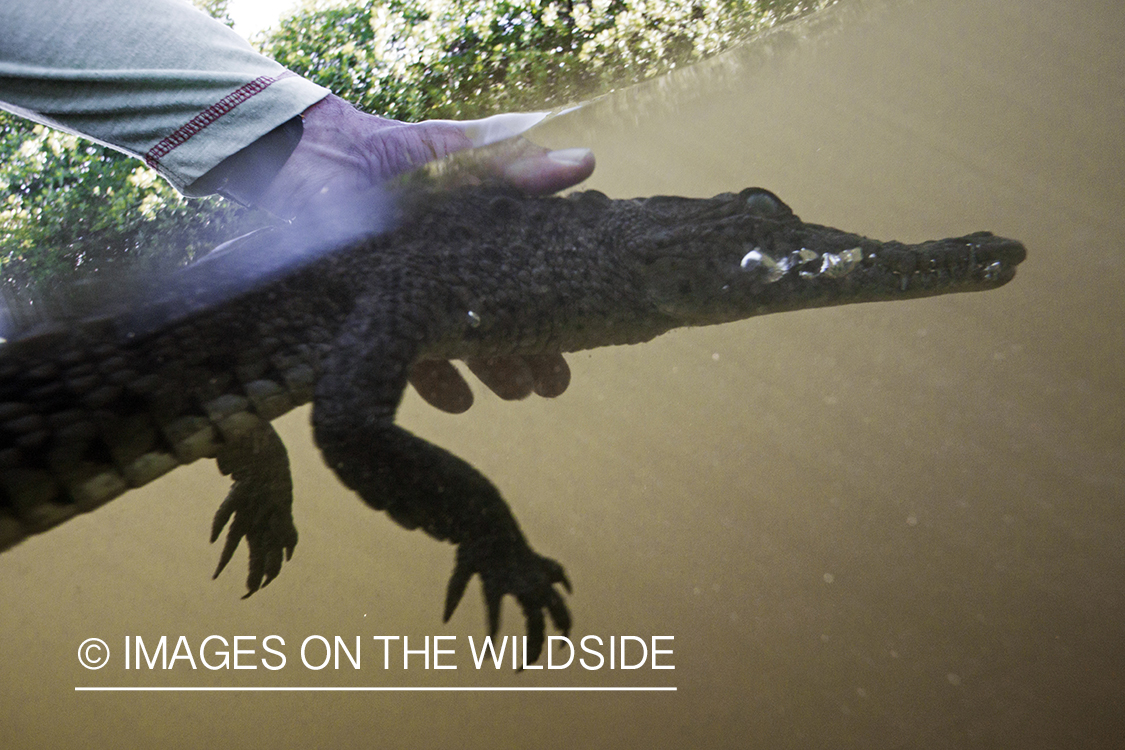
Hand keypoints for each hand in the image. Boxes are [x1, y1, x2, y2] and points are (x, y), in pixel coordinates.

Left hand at [257, 95, 592, 412]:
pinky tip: (458, 399)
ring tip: (516, 392)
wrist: (275, 162)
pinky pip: (407, 354)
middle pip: (494, 306)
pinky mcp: (364, 319)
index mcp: (461, 222)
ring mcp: (401, 291)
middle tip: (552, 382)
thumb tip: (584, 162)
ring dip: (491, 365)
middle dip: (528, 344)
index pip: (521, 261)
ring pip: (458, 335)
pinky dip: (435, 377)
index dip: (552, 294)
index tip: (580, 325)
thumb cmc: (361, 154)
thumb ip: (504, 167)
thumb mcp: (439, 158)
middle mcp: (436, 259)